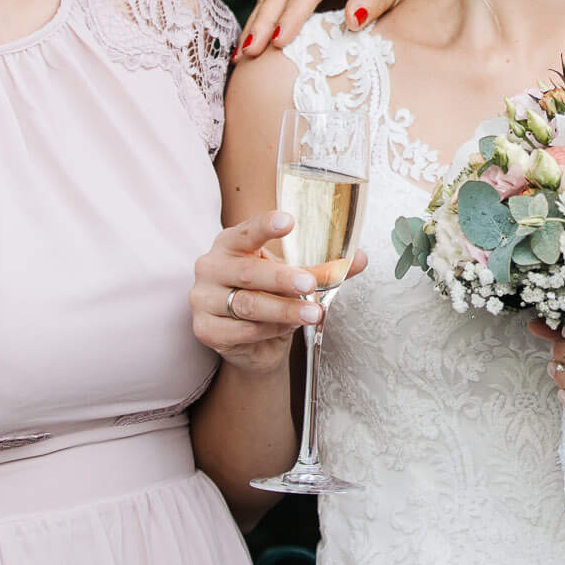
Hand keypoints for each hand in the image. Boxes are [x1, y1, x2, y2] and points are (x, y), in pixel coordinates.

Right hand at [191, 212, 369, 374]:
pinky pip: (242, 330)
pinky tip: (287, 327)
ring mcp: (203, 299)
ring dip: (284, 310)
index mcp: (231, 243)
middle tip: (310, 284)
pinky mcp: (204, 329)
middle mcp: (211, 266)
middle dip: (282, 279)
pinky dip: (270, 330)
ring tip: (313, 312)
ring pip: (248, 305)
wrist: (252, 343)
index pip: (247, 231)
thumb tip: (360, 258)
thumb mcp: (295, 278)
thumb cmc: (270, 297)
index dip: (266, 226)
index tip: (289, 221)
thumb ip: (325, 268)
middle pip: (249, 273)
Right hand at [236, 0, 437, 60]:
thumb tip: (353, 17)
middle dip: (264, 22)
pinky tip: (249, 48)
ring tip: (240, 57)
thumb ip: (374, 0)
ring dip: (256, 27)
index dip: (292, 15)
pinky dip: (262, 26)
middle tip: (250, 52)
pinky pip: (274, 7)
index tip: (280, 41)